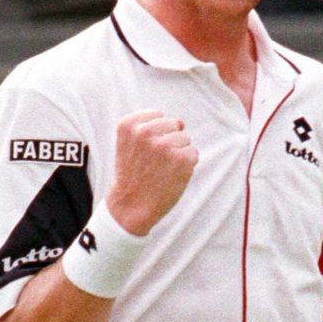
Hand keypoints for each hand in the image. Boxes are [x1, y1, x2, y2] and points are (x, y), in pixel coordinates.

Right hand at [105, 110, 198, 235]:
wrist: (131, 206)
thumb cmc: (135, 173)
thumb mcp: (130, 143)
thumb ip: (149, 125)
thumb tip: (182, 122)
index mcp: (129, 125)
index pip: (158, 115)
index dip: (155, 134)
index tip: (143, 152)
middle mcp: (145, 132)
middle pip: (175, 124)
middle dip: (170, 141)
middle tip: (154, 162)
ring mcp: (164, 145)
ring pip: (185, 138)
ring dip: (178, 153)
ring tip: (162, 170)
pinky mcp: (181, 159)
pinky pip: (193, 153)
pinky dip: (186, 166)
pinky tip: (171, 176)